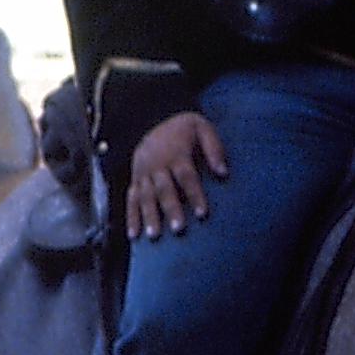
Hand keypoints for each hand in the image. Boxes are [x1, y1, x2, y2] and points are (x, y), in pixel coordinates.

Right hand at [128, 111, 227, 237]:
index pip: (186, 176)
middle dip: (171, 209)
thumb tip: (223, 172)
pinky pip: (131, 199)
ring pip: (145, 197)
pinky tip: (134, 234)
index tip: (202, 213)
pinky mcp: (134, 179)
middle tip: (178, 229)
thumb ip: (214, 148)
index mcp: (175, 153)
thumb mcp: (203, 128)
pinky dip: (131, 217)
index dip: (194, 195)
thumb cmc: (184, 128)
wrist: (153, 119)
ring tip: (154, 236)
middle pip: (164, 189)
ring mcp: (143, 173)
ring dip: (149, 217)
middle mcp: (156, 165)